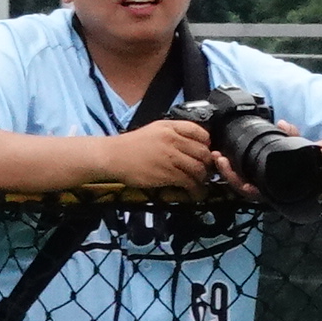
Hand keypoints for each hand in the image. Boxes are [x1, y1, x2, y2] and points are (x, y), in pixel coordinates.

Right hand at [102, 118, 217, 191]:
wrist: (113, 156)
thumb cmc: (133, 145)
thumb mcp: (155, 130)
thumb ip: (174, 134)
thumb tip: (193, 144)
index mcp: (170, 127)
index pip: (199, 132)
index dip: (207, 143)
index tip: (205, 152)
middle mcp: (173, 140)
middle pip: (203, 152)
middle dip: (208, 163)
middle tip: (206, 171)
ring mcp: (171, 157)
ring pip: (199, 168)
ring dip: (203, 178)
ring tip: (200, 183)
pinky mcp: (167, 173)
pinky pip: (189, 182)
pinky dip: (196, 190)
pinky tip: (195, 193)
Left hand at [205, 116, 302, 199]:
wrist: (312, 164)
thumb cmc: (305, 160)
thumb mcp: (300, 147)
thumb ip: (292, 135)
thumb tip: (283, 124)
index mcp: (273, 188)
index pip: (251, 191)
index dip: (240, 183)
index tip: (232, 172)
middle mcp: (264, 188)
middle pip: (239, 186)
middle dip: (227, 172)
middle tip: (219, 157)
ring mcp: (258, 183)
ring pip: (237, 181)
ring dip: (225, 168)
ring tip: (217, 154)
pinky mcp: (254, 177)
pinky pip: (239, 174)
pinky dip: (230, 166)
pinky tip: (223, 155)